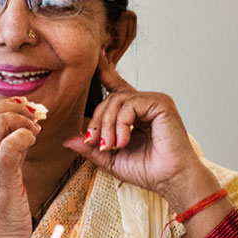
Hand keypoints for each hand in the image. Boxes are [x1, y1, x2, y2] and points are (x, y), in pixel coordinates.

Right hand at [0, 98, 39, 237]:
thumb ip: (1, 151)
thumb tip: (20, 129)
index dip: (1, 106)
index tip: (22, 110)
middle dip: (12, 107)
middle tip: (31, 115)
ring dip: (22, 120)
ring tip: (34, 130)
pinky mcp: (0, 176)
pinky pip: (11, 143)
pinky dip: (25, 135)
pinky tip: (32, 140)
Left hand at [62, 65, 205, 205]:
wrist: (170, 180)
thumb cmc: (147, 170)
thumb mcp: (109, 159)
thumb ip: (90, 147)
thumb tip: (67, 140)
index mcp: (134, 113)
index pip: (116, 88)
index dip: (104, 72)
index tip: (95, 56)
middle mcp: (144, 104)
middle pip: (109, 98)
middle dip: (98, 122)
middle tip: (98, 145)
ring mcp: (153, 101)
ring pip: (117, 100)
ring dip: (108, 125)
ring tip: (112, 146)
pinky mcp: (160, 103)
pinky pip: (130, 104)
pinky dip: (121, 123)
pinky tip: (124, 140)